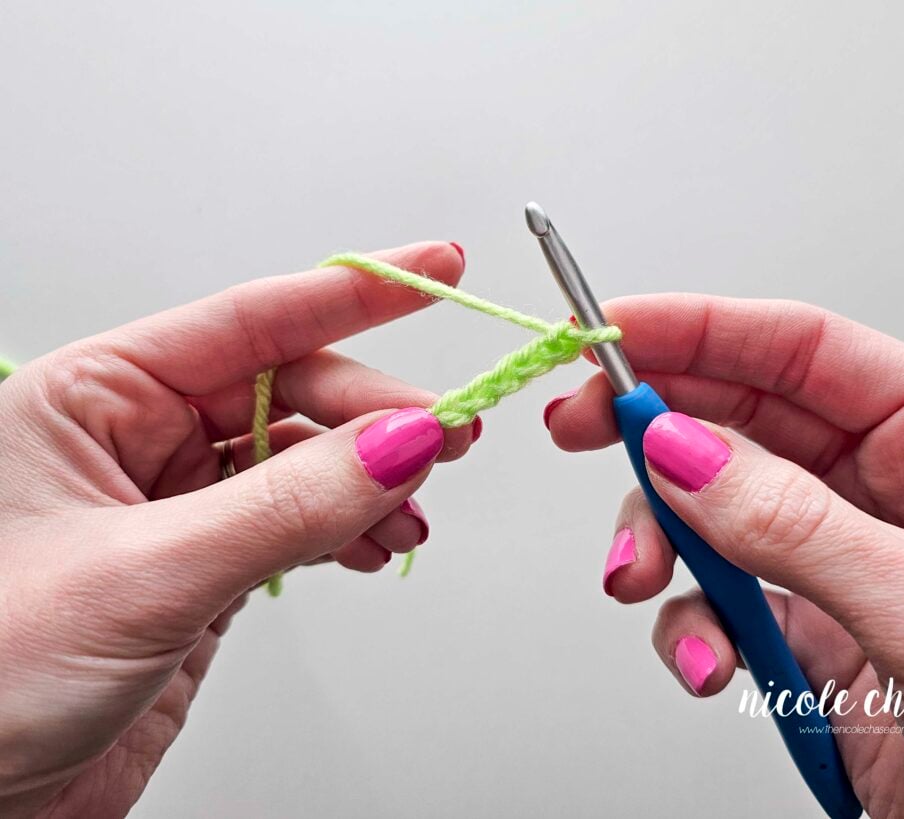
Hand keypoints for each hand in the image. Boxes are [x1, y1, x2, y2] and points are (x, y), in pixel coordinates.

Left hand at [0, 242, 477, 816]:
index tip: (434, 269)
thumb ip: (285, 506)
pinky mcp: (207, 564)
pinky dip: (352, 529)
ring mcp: (177, 504)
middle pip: (292, 391)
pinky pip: (302, 520)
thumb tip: (397, 444)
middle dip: (375, 415)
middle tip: (446, 435)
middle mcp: (136, 440)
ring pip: (306, 460)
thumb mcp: (144, 576)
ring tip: (409, 515)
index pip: (248, 321)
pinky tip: (376, 545)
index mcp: (92, 399)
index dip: (352, 292)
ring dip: (372, 481)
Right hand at [545, 295, 903, 816]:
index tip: (611, 328)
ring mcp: (841, 564)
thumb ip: (796, 528)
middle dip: (651, 427)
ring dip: (661, 544)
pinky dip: (690, 630)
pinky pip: (720, 608)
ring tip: (639, 577)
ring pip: (712, 517)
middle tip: (580, 425)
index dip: (699, 330)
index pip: (802, 352)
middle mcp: (889, 492)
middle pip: (739, 422)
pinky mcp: (810, 638)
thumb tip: (680, 453)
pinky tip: (708, 663)